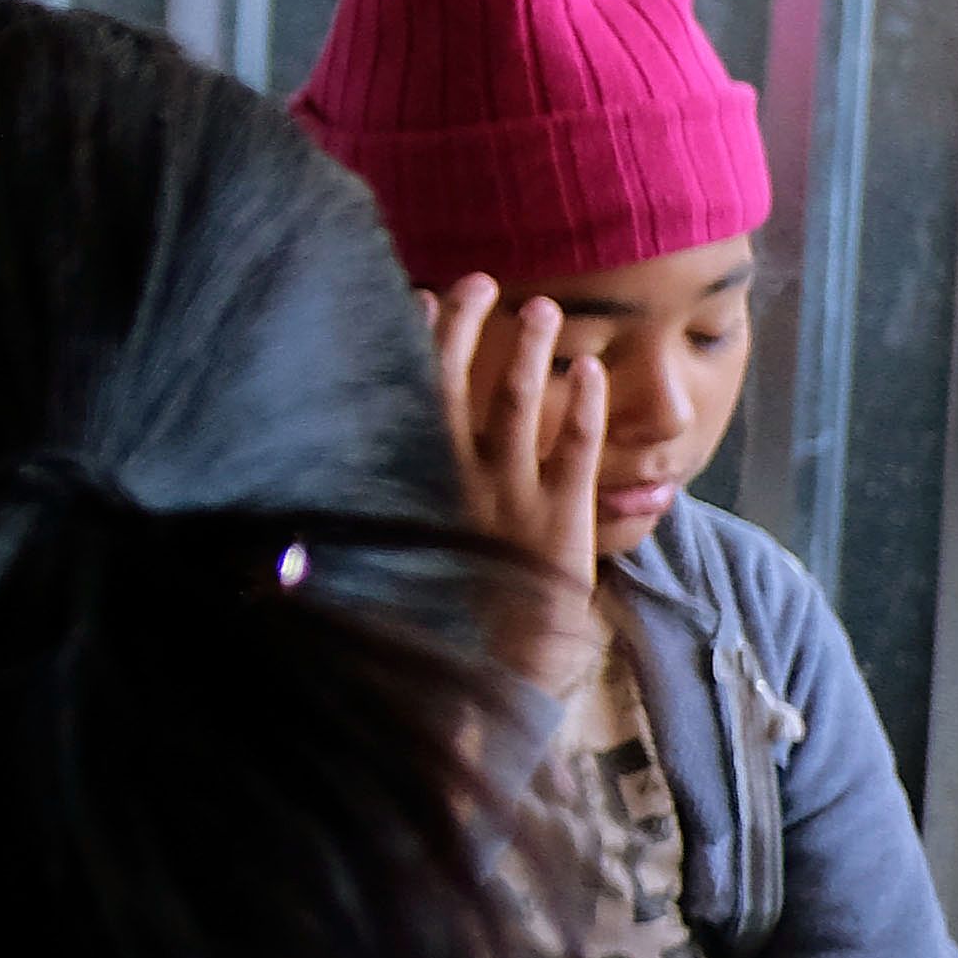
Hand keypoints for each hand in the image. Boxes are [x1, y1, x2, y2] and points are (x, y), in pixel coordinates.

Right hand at [429, 275, 607, 690]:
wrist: (498, 675)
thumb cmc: (452, 610)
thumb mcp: (412, 550)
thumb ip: (400, 500)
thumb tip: (364, 463)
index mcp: (424, 482)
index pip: (417, 396)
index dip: (420, 342)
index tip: (423, 295)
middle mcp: (462, 482)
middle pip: (462, 385)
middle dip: (472, 327)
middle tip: (485, 282)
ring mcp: (514, 499)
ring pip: (520, 407)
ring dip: (530, 351)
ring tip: (545, 309)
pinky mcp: (564, 521)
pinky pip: (578, 452)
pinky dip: (585, 409)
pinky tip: (593, 374)